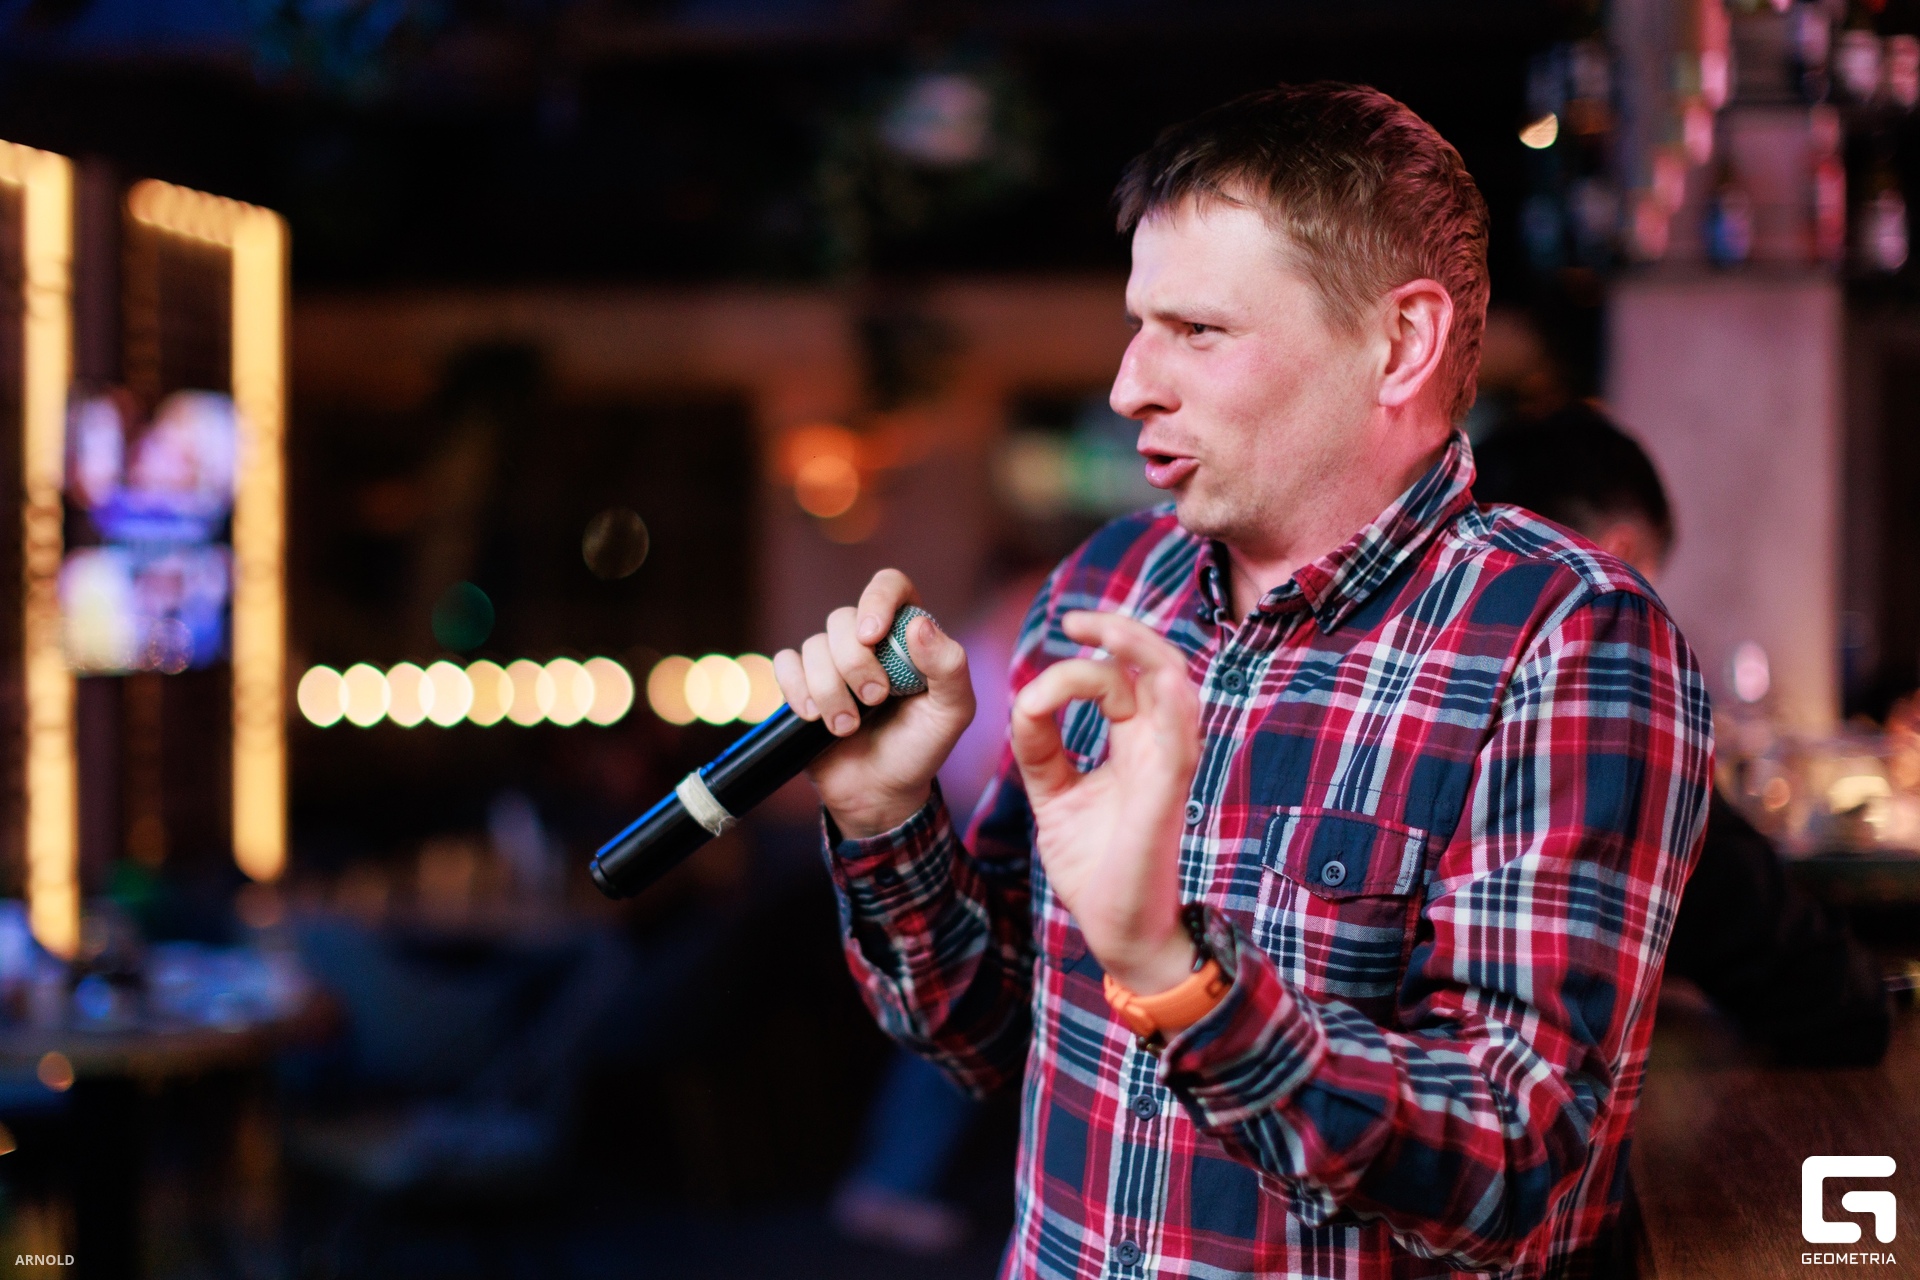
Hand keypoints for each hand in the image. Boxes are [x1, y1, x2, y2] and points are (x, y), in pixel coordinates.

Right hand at [772, 569, 975, 837]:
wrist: (881, 792)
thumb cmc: (921, 747)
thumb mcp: (953, 712)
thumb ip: (949, 667)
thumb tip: (918, 625)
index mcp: (906, 635)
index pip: (889, 586)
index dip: (876, 601)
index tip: (871, 635)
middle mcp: (866, 640)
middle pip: (842, 618)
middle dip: (854, 664)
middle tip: (874, 700)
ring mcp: (831, 661)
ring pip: (812, 645)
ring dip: (828, 690)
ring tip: (847, 727)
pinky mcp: (801, 682)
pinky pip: (784, 663)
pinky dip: (796, 689)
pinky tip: (812, 717)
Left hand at [1010, 611, 1200, 994]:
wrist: (1118, 934)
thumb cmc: (1097, 866)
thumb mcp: (1055, 797)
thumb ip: (1041, 750)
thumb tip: (1024, 700)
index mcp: (1135, 746)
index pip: (1120, 681)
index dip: (1083, 664)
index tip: (1043, 671)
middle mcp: (1158, 750)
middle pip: (1159, 667)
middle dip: (1121, 634)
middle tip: (1074, 620)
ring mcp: (1168, 773)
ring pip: (1177, 690)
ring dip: (1144, 653)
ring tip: (1106, 630)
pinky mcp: (1167, 801)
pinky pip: (1178, 745)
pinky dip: (1169, 709)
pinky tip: (1149, 682)